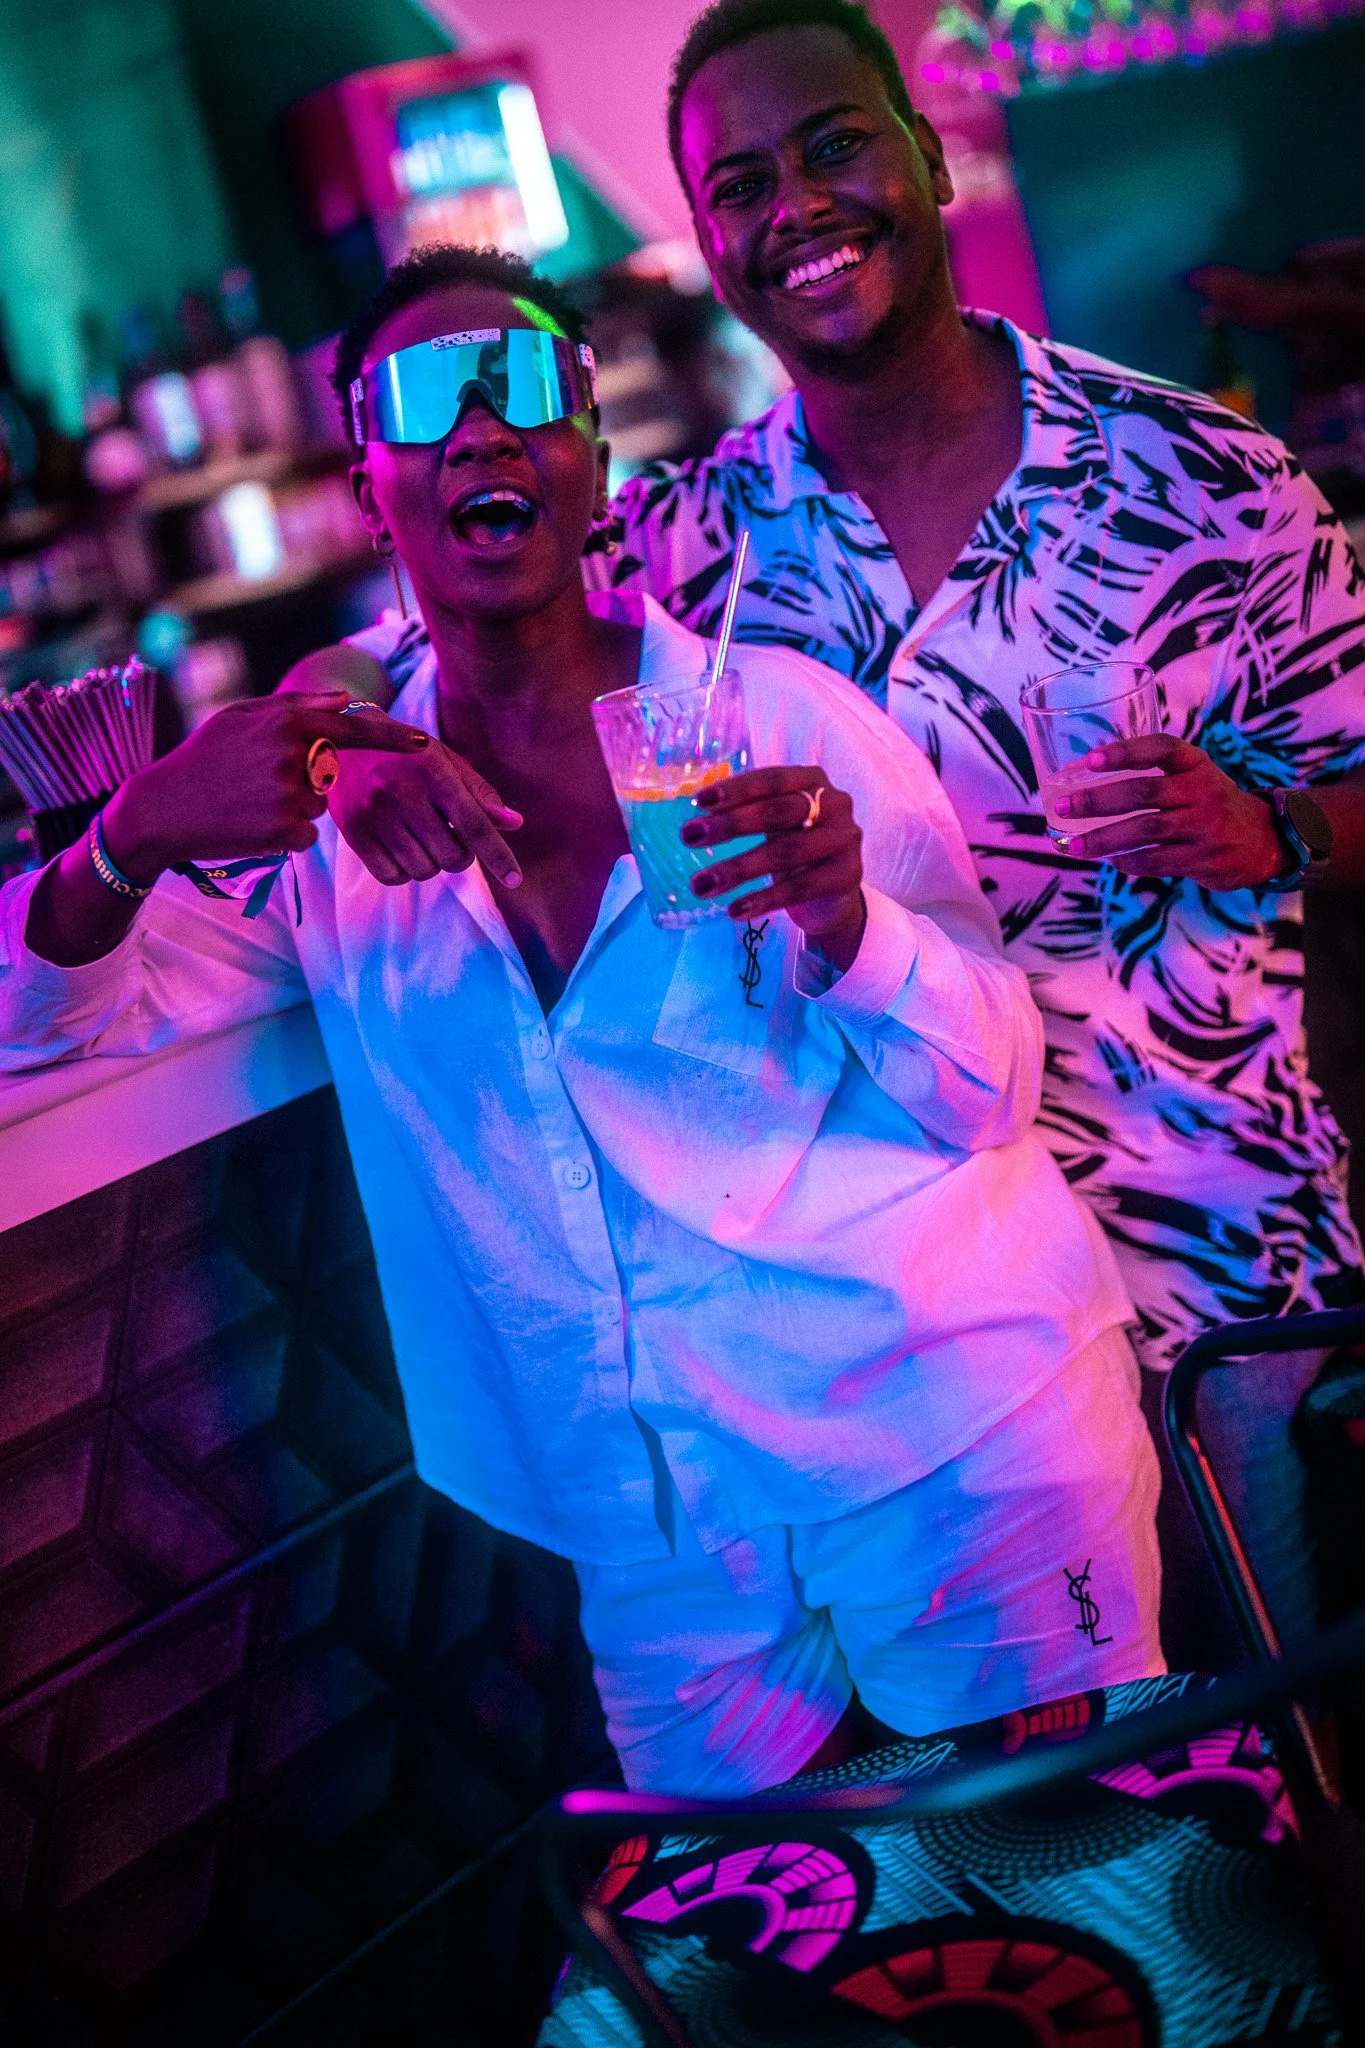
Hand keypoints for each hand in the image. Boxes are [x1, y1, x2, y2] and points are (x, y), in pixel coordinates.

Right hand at [102, 692, 431, 882]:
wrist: (161, 810)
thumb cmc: (202, 758)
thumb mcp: (240, 717)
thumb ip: (295, 706)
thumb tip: (345, 700)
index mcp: (285, 722)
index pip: (353, 727)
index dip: (392, 736)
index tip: (424, 743)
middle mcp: (293, 756)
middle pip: (331, 772)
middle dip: (306, 777)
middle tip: (257, 780)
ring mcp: (290, 795)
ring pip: (319, 804)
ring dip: (295, 805)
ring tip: (249, 801)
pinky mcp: (285, 832)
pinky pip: (307, 833)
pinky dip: (286, 832)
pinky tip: (251, 824)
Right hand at [325, 737, 522, 888]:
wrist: (342, 741)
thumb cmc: (404, 752)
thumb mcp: (444, 760)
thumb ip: (479, 793)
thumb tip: (514, 823)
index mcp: (433, 773)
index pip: (474, 825)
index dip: (498, 856)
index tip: (514, 879)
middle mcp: (403, 795)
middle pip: (452, 856)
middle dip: (460, 855)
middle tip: (450, 836)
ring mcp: (375, 816)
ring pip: (423, 870)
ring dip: (432, 863)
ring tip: (423, 838)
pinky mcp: (354, 833)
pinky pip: (391, 876)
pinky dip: (404, 872)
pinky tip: (403, 849)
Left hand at [681, 765, 865, 970]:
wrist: (831, 896)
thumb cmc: (793, 848)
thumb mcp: (772, 824)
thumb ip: (743, 813)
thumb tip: (695, 817)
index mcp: (812, 781)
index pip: (771, 780)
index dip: (736, 789)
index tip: (699, 802)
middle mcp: (835, 803)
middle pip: (778, 812)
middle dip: (730, 825)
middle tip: (690, 838)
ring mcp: (845, 838)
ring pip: (786, 852)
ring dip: (738, 869)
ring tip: (701, 885)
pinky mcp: (848, 875)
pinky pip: (800, 888)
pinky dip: (764, 900)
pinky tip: (735, 910)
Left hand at [1053, 734, 1284, 887]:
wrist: (1265, 839)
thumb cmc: (1209, 803)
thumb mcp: (1192, 778)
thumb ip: (1151, 776)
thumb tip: (1080, 779)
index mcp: (1196, 764)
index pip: (1161, 749)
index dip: (1125, 752)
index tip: (1089, 759)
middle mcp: (1202, 791)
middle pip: (1143, 793)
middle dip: (1098, 800)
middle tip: (1063, 807)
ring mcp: (1205, 826)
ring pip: (1145, 831)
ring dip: (1104, 839)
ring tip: (1074, 846)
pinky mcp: (1204, 859)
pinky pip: (1156, 861)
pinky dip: (1128, 862)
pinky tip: (1111, 860)